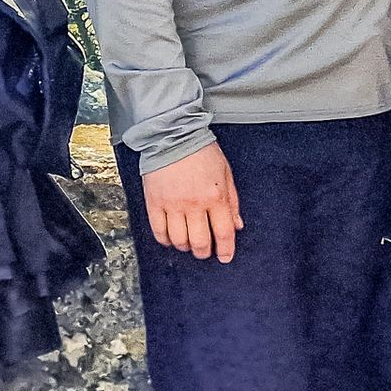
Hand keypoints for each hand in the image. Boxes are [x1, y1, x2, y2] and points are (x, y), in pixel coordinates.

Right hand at [142, 141, 242, 261]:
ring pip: (179, 241)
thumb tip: (236, 224)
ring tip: (189, 243)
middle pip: (200, 242)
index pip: (224, 232)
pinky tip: (171, 237)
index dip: (226, 250)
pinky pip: (159, 232)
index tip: (225, 256)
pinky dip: (166, 240)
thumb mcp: (225, 172)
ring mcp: (173, 204)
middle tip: (206, 250)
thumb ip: (232, 201)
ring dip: (186, 247)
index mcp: (215, 196)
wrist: (173, 134)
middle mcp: (194, 203)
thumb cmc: (201, 150)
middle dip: (205, 252)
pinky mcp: (154, 203)